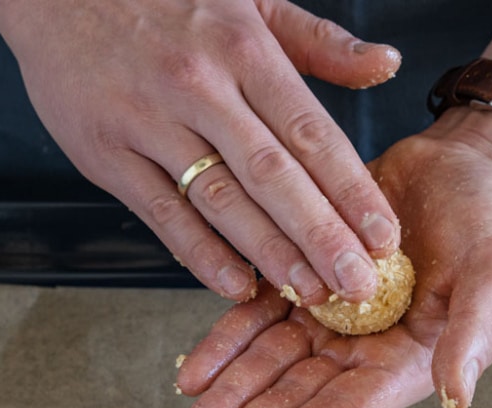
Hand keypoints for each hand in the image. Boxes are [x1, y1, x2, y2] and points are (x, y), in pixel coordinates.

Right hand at [0, 0, 401, 303]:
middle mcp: (200, 86)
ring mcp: (149, 121)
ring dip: (270, 253)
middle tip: (359, 286)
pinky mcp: (105, 152)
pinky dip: (200, 253)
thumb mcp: (250, 0)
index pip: (311, 133)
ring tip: (310, 294)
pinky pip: (161, 213)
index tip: (385, 237)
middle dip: (322, 237)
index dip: (352, 191)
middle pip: (274, 175)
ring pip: (221, 199)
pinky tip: (236, 283)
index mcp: (244, 48)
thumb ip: (319, 41)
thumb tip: (387, 64)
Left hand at [173, 109, 491, 407]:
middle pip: (294, 398)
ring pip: (266, 364)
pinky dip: (224, 344)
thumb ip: (475, 334)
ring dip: (227, 398)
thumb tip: (455, 397)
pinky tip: (190, 376)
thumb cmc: (487, 225)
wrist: (458, 167)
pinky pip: (254, 316)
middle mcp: (359, 349)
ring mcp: (325, 317)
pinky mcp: (299, 277)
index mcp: (403, 362)